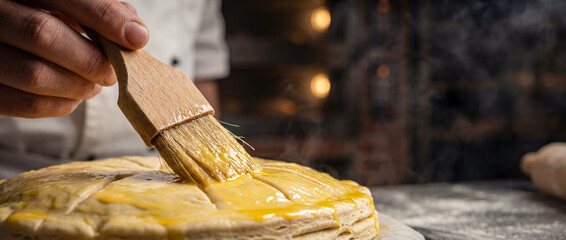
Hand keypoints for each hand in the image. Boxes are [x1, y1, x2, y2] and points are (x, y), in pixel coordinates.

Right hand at [0, 0, 147, 117]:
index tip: (136, 38)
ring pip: (34, 74)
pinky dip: (60, 104)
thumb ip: (97, 11)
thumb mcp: (66, 8)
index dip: (102, 16)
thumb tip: (134, 33)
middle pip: (43, 34)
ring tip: (92, 85)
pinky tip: (72, 97)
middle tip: (112, 72)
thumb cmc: (42, 23)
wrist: (7, 44)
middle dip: (90, 59)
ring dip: (77, 85)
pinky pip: (25, 103)